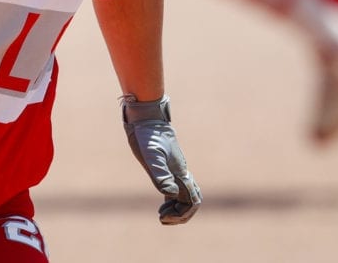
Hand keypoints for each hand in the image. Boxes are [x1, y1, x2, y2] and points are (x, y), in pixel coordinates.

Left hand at [122, 95, 201, 224]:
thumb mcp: (150, 155)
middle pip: (191, 201)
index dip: (182, 213)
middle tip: (162, 219)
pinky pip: (176, 188)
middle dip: (181, 214)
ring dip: (177, 209)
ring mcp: (174, 169)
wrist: (146, 118)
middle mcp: (180, 173)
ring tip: (161, 215)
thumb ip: (160, 174)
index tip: (164, 217)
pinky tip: (162, 205)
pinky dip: (172, 200)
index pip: (192, 201)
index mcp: (179, 173)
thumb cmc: (147, 135)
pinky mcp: (167, 166)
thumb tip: (170, 194)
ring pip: (185, 195)